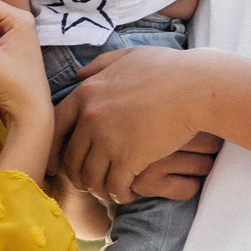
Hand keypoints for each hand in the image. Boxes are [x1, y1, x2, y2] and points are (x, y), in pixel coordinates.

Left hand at [56, 45, 222, 202]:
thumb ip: (100, 65)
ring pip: (90, 177)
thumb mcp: (128, 56)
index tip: (58, 164)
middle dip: (77, 176)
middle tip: (87, 184)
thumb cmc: (168, 69)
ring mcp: (107, 140)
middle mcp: (90, 118)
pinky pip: (114, 186)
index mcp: (86, 94)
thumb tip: (80, 75)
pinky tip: (128, 193)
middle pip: (71, 158)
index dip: (54, 150)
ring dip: (98, 188)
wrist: (196, 88)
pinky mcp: (128, 159)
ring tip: (109, 191)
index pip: (55, 129)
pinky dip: (119, 194)